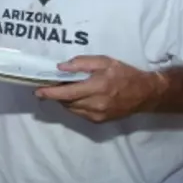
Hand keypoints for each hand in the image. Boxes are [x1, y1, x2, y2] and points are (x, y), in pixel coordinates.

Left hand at [33, 55, 163, 122]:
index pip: (67, 93)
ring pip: (71, 108)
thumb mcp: (104, 61)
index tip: (37, 90)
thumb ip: (81, 63)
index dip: (50, 93)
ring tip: (66, 89)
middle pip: (66, 102)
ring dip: (65, 100)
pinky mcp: (99, 121)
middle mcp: (96, 104)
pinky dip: (74, 105)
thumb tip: (60, 67)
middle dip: (55, 94)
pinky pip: (79, 113)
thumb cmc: (124, 74)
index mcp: (97, 87)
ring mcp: (97, 115)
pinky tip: (79, 96)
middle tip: (50, 85)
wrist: (144, 94)